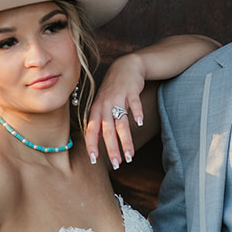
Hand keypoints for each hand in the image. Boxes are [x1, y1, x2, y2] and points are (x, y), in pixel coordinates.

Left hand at [84, 53, 147, 167]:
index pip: (91, 130)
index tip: (94, 160)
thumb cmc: (113, 90)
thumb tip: (97, 143)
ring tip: (130, 156)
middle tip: (117, 164)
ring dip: (126, 140)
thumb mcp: (102, 104)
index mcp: (96, 110)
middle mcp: (105, 105)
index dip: (92, 145)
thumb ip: (100, 122)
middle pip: (107, 130)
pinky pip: (134, 104)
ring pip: (121, 122)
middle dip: (112, 149)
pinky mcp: (131, 91)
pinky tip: (140, 124)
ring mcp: (118, 98)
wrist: (126, 66)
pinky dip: (137, 113)